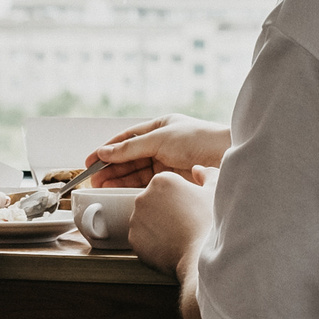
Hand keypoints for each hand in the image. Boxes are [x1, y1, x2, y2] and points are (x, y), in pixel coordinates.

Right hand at [87, 114, 230, 187]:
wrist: (227, 157)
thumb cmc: (200, 140)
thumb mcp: (160, 139)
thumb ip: (130, 148)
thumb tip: (104, 152)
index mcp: (161, 127)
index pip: (127, 138)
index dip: (107, 149)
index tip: (91, 160)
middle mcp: (163, 144)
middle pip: (130, 157)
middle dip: (111, 167)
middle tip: (93, 179)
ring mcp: (168, 163)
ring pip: (137, 171)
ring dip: (118, 178)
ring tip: (101, 186)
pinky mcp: (173, 180)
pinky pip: (147, 182)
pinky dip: (132, 186)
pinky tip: (120, 190)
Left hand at [128, 170, 215, 278]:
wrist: (200, 257)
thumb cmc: (209, 224)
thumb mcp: (215, 192)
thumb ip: (207, 175)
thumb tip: (198, 170)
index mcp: (162, 181)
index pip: (166, 186)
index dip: (180, 197)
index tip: (189, 208)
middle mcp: (143, 197)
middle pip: (154, 201)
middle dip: (166, 210)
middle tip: (185, 222)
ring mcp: (136, 219)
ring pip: (147, 220)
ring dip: (158, 225)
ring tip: (178, 235)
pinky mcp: (134, 240)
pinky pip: (143, 238)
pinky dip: (153, 242)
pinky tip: (169, 246)